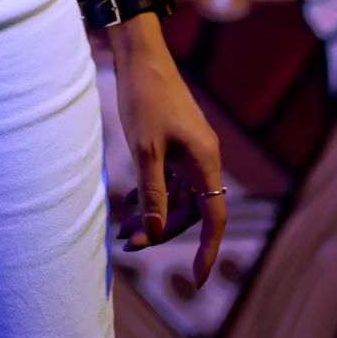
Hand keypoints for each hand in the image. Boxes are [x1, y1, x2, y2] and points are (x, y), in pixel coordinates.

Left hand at [108, 17, 225, 288]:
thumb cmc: (144, 98)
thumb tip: (156, 233)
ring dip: (154, 215)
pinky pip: (170, 181)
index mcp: (205, 161)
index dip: (207, 250)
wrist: (140, 57)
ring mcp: (191, 151)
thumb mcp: (144, 151)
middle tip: (126, 243)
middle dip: (162, 231)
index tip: (196, 280)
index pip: (214, 219)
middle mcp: (205, 159)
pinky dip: (151, 195)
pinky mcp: (177, 144)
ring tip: (122, 230)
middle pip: (192, 211)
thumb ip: (152, 194)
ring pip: (179, 197)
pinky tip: (128, 204)